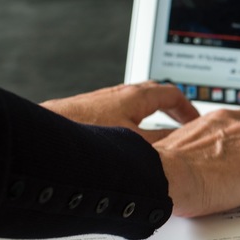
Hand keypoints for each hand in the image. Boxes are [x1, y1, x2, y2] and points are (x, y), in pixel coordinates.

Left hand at [41, 82, 199, 142]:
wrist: (42, 140)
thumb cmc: (85, 134)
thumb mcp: (137, 145)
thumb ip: (163, 143)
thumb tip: (183, 146)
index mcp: (136, 96)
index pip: (172, 94)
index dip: (189, 108)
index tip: (197, 122)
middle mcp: (119, 94)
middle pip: (154, 93)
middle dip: (171, 108)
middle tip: (182, 123)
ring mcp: (102, 101)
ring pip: (135, 103)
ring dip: (151, 116)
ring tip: (158, 135)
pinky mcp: (86, 111)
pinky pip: (119, 112)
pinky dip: (132, 123)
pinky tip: (127, 142)